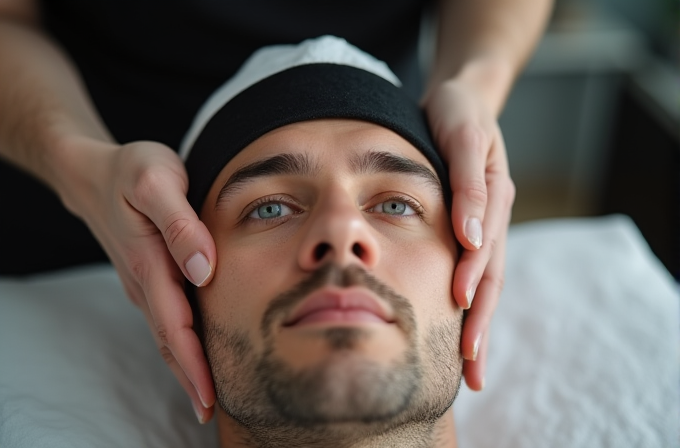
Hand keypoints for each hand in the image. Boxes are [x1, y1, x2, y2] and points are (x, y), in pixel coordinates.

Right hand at [62, 137, 216, 422]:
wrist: (94, 171)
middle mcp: (145, 282)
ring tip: (208, 395)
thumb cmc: (132, 170)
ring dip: (185, 365)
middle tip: (214, 412)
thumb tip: (203, 269)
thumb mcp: (157, 181)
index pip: (175, 326)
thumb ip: (181, 224)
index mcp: (150, 264)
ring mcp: (144, 282)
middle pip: (170, 340)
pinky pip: (166, 316)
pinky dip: (181, 342)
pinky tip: (196, 352)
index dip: (193, 364)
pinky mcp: (148, 276)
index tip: (210, 397)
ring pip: (166, 332)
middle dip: (190, 379)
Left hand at [423, 78, 514, 390]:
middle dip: (479, 326)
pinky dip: (466, 301)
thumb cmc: (456, 114)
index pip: (485, 254)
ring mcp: (483, 225)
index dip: (472, 285)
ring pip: (482, 283)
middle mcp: (491, 219)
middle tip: (470, 371)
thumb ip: (468, 185)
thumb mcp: (462, 137)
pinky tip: (457, 327)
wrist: (458, 99)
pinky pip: (470, 270)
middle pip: (489, 280)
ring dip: (476, 324)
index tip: (459, 318)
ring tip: (469, 366)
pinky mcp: (468, 226)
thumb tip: (472, 237)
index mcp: (493, 201)